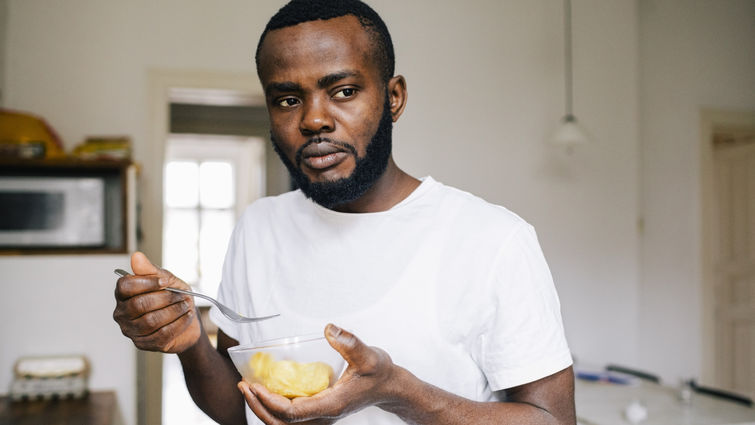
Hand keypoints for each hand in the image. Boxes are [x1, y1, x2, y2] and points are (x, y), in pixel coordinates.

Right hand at [113, 251, 200, 352]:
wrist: (187, 318)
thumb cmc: (173, 296)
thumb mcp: (167, 279)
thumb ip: (151, 270)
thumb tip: (136, 256)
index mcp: (124, 294)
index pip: (125, 286)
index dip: (147, 282)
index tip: (166, 281)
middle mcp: (122, 313)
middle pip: (139, 305)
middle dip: (164, 299)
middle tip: (180, 295)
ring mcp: (131, 331)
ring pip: (150, 321)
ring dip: (173, 311)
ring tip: (186, 305)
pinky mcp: (144, 344)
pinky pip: (161, 334)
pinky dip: (178, 323)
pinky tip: (187, 316)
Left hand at [238, 324, 397, 423]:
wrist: (390, 386)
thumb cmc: (380, 372)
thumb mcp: (369, 355)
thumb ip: (350, 342)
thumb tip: (329, 329)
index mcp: (331, 406)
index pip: (292, 413)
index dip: (269, 402)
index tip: (254, 385)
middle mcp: (323, 417)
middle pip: (282, 424)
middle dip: (259, 407)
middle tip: (244, 386)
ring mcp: (320, 417)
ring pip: (284, 424)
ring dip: (263, 409)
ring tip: (249, 388)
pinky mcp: (319, 412)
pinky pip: (290, 418)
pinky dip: (274, 407)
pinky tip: (266, 389)